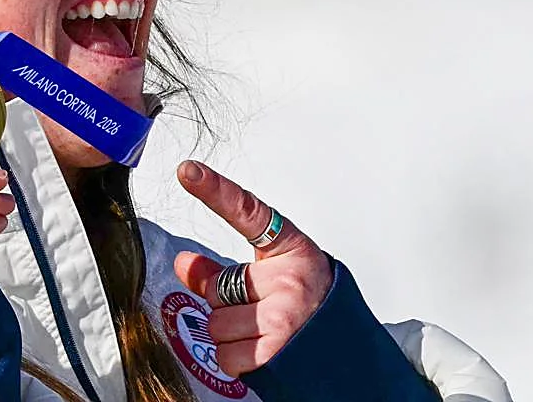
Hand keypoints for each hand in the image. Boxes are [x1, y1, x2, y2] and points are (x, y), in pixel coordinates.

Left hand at [173, 160, 333, 377]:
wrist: (350, 353)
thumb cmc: (308, 308)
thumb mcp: (272, 278)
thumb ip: (221, 272)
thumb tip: (182, 263)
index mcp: (289, 248)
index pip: (247, 212)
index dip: (215, 190)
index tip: (188, 170)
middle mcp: (289, 278)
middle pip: (217, 288)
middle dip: (226, 305)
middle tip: (259, 310)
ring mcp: (284, 315)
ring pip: (216, 325)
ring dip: (229, 337)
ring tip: (263, 334)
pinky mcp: (277, 351)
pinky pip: (227, 357)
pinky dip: (237, 361)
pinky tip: (264, 353)